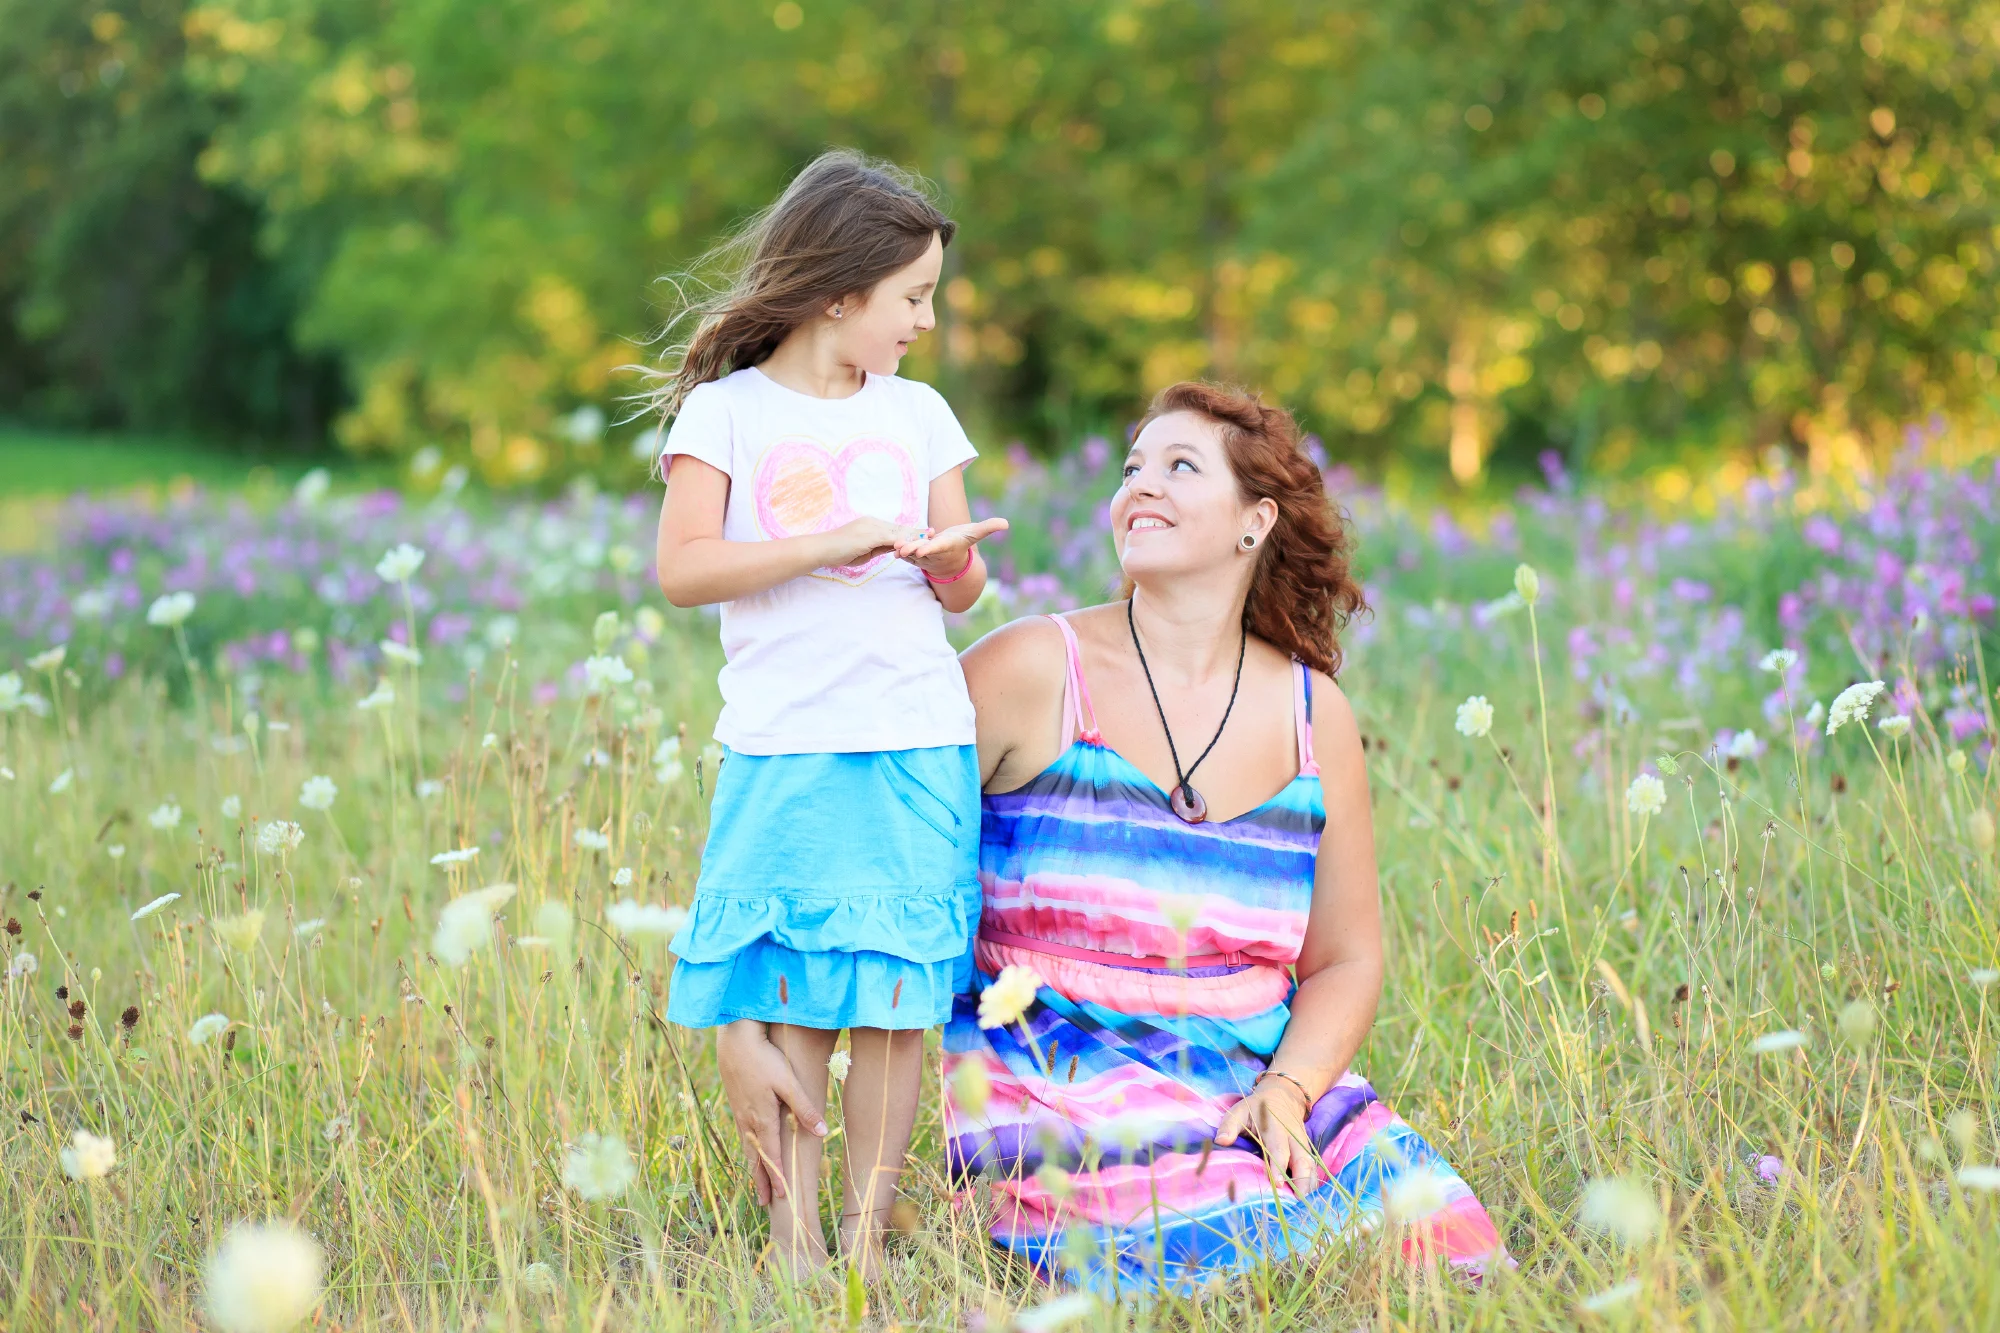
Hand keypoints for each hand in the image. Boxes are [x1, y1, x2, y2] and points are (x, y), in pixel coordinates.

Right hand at [715, 1019, 825, 1204]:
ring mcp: (740, 1114)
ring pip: (747, 1149)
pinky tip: (750, 1151)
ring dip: (753, 1168)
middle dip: (762, 1181)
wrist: (735, 1041)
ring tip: (757, 1184)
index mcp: (763, 1119)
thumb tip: (822, 1132)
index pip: (772, 1156)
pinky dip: (747, 1151)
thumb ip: (804, 1107)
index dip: (778, 1177)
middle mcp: (749, 1122)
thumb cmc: (765, 1058)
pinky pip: (742, 1137)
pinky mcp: (736, 1105)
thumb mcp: (788, 1082)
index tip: (783, 1197)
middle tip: (765, 1204)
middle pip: (756, 1159)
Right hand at [820, 516, 924, 569]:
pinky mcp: (869, 535)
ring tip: (929, 537)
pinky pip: (890, 538)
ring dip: (913, 535)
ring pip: (897, 532)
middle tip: (932, 532)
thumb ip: (878, 548)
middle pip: (899, 528)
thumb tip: (892, 549)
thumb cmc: (839, 552)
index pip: (894, 529)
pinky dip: (903, 541)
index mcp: (871, 525)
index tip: (922, 533)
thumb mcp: (864, 551)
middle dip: (916, 531)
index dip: (909, 531)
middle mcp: (872, 522)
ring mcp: (871, 527)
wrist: (822, 549)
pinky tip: (913, 544)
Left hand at [895, 517, 1009, 578]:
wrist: (951, 560)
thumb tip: (1006, 523)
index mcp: (947, 547)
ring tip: (896, 545)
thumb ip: (988, 527)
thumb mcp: (975, 533)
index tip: (923, 549)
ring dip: (904, 550)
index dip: (930, 548)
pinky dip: (899, 549)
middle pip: (922, 552)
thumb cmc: (962, 542)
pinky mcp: (915, 556)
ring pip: (912, 554)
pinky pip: (906, 554)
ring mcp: (924, 557)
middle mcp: (934, 554)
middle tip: (903, 547)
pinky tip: (894, 543)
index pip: (939, 547)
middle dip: (913, 549)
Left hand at [1214, 1073, 1323, 1195]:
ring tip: (1303, 1203)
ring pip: (1311, 1164)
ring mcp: (1303, 1143)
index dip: (1279, 1166)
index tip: (1279, 1184)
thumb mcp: (1239, 1110)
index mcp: (1276, 1127)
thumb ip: (1229, 1126)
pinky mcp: (1307, 1149)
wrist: (1282, 1096)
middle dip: (1302, 1180)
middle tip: (1298, 1201)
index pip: (1279, 1149)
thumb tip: (1221, 1142)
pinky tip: (1306, 1196)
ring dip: (1309, 1183)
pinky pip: (1313, 1166)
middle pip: (1302, 1159)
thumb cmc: (1257, 1108)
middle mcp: (1293, 1136)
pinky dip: (1312, 1181)